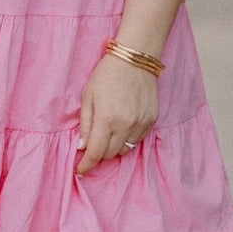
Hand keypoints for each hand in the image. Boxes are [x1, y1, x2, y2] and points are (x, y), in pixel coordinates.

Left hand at [76, 53, 157, 174]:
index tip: (80, 171)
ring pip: (125, 149)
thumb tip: (83, 148)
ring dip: (114, 146)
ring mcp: (141, 123)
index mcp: (106, 119)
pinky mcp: (151, 120)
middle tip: (93, 142)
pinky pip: (137, 139)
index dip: (86, 165)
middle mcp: (125, 124)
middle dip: (99, 152)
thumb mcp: (88, 97)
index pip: (95, 153)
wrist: (135, 59)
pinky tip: (123, 124)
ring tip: (109, 131)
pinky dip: (128, 138)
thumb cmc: (107, 75)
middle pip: (110, 154)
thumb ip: (85, 125)